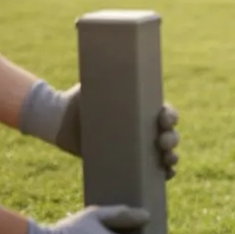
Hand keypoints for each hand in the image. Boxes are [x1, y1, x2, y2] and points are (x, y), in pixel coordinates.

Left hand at [18, 81, 180, 178]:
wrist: (61, 120)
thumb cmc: (81, 99)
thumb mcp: (96, 84)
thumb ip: (107, 78)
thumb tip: (111, 59)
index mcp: (144, 110)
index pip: (167, 113)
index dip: (170, 117)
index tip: (164, 119)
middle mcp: (146, 128)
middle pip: (170, 134)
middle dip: (172, 138)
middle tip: (162, 141)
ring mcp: (140, 147)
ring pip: (167, 153)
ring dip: (172, 156)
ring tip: (167, 158)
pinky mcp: (131, 163)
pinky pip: (154, 171)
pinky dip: (165, 173)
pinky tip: (167, 174)